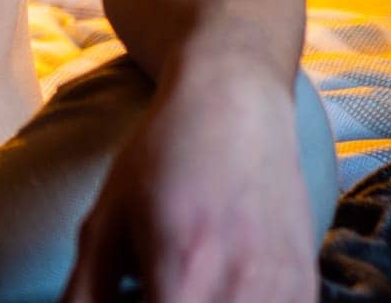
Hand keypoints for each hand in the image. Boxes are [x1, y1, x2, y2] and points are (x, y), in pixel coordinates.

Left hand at [60, 64, 317, 302]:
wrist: (237, 106)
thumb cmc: (161, 158)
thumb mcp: (106, 216)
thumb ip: (84, 288)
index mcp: (182, 268)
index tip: (126, 294)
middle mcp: (241, 288)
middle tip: (146, 283)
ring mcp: (283, 292)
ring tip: (177, 283)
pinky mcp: (306, 290)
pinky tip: (213, 283)